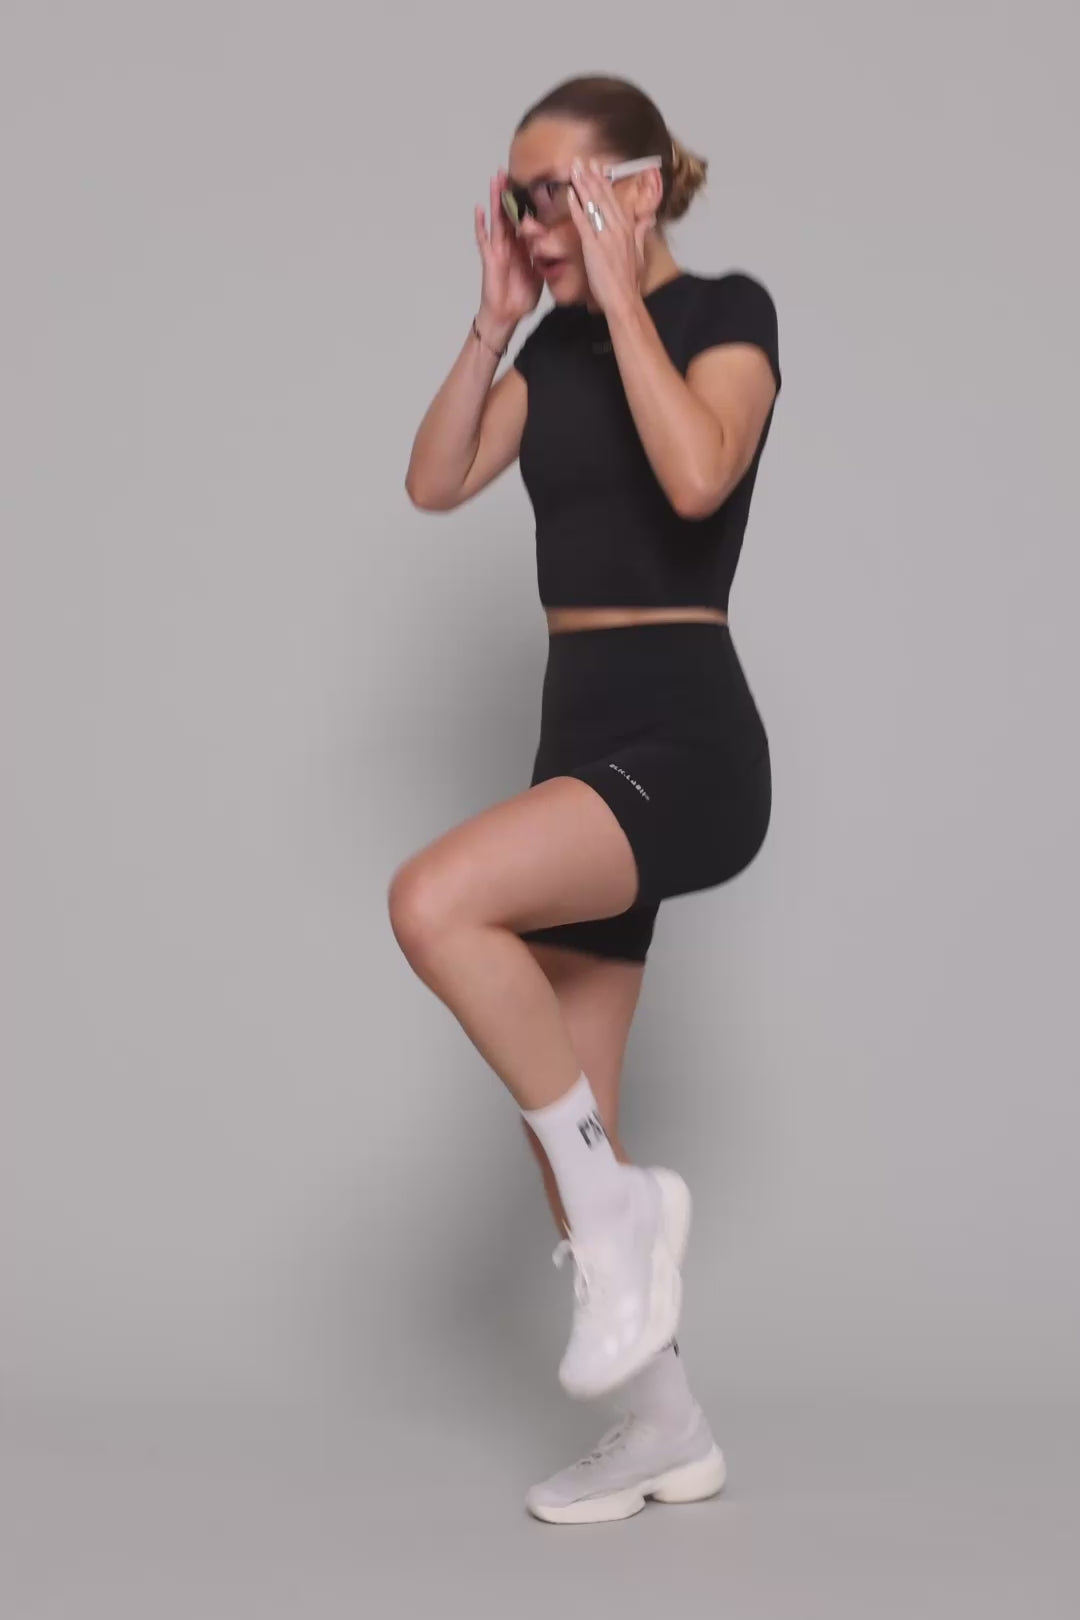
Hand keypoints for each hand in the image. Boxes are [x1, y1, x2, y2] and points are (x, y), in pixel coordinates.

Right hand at [474, 169, 542, 340]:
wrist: (507, 315)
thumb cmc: (520, 297)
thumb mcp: (539, 273)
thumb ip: (544, 257)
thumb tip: (557, 247)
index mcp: (522, 247)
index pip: (524, 219)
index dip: (526, 203)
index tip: (530, 184)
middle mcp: (509, 245)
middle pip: (508, 213)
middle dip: (507, 193)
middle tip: (507, 171)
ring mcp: (497, 250)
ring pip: (496, 219)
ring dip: (494, 200)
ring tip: (494, 180)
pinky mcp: (490, 259)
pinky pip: (483, 239)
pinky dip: (480, 225)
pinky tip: (478, 209)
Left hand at [566, 158, 652, 316]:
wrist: (624, 298)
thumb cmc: (630, 281)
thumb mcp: (640, 253)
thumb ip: (642, 232)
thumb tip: (649, 219)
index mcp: (628, 228)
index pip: (614, 199)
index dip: (604, 181)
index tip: (597, 166)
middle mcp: (618, 228)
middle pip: (603, 197)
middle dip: (592, 176)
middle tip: (581, 160)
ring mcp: (606, 236)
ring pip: (594, 205)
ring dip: (583, 185)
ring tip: (574, 169)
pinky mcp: (594, 246)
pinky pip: (584, 223)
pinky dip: (577, 207)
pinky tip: (570, 195)